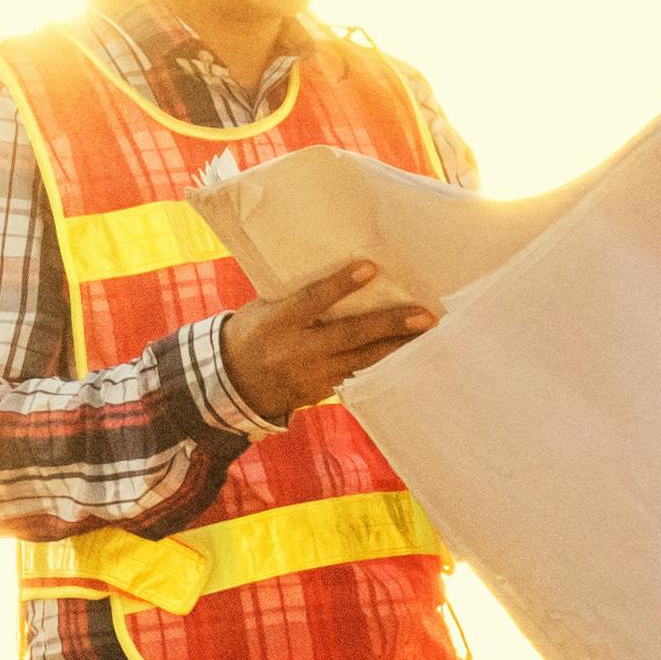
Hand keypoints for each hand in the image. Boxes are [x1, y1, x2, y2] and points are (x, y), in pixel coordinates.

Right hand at [221, 257, 438, 421]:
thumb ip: (298, 296)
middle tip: (425, 316)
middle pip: (349, 336)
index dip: (341, 285)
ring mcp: (311, 376)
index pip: (312, 300)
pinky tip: (408, 356)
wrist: (232, 384)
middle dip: (389, 325)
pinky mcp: (322, 392)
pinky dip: (383, 366)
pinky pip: (358, 377)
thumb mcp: (265, 307)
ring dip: (397, 349)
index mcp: (278, 322)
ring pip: (362, 361)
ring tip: (428, 336)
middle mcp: (296, 351)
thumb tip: (342, 274)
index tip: (371, 267)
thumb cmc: (253, 332)